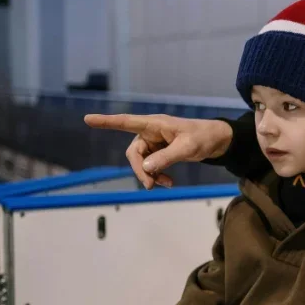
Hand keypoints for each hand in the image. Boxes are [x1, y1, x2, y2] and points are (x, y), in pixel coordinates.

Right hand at [84, 114, 232, 188]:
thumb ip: (166, 157)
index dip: (107, 122)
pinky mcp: (160, 151)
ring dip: (150, 175)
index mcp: (155, 124)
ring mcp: (155, 142)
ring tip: (166, 184)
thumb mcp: (187, 148)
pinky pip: (151, 166)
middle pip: (134, 152)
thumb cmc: (202, 137)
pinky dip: (157, 175)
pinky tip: (168, 182)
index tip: (88, 119)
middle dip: (140, 170)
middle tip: (151, 185)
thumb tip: (146, 169)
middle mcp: (151, 131)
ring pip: (142, 162)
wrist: (216, 141)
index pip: (126, 122)